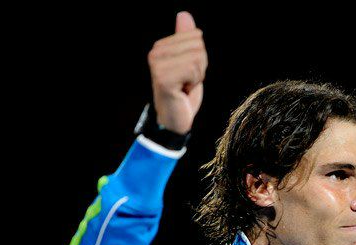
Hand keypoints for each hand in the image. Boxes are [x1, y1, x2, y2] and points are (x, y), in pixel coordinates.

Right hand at [147, 11, 207, 134]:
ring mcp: (157, 65)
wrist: (173, 119)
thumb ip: (185, 39)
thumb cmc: (182, 91)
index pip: (197, 37)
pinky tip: (182, 91)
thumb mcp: (188, 62)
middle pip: (198, 46)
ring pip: (197, 58)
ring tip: (184, 86)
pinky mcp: (163, 78)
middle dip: (200, 66)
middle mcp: (155, 52)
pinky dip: (194, 83)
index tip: (187, 72)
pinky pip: (193, 69)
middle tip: (187, 81)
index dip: (200, 58)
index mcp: (161, 46)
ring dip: (197, 76)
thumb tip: (184, 14)